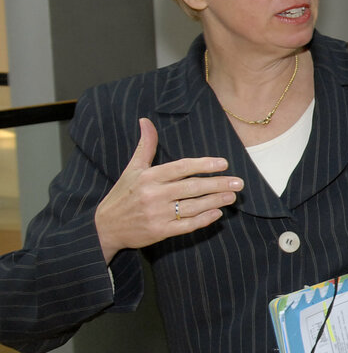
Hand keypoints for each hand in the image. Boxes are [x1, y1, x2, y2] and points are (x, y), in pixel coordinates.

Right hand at [94, 118, 242, 262]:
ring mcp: (156, 214)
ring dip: (215, 201)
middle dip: (217, 184)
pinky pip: (186, 225)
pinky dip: (203, 219)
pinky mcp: (159, 232)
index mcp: (148, 177)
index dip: (203, 164)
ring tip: (232, 196)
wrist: (105, 227)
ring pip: (192, 206)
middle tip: (238, 182)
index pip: (181, 167)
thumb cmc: (122, 195)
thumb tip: (146, 121)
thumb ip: (146, 146)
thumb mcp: (132, 169)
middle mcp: (153, 194)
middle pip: (192, 187)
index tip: (223, 163)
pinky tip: (217, 213)